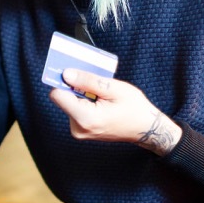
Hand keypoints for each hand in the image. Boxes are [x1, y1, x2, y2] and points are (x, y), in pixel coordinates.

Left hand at [49, 68, 181, 155]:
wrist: (145, 129)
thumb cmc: (135, 109)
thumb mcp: (114, 89)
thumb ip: (88, 81)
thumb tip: (66, 74)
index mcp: (85, 118)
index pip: (57, 95)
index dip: (64, 81)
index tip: (73, 71)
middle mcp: (78, 128)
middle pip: (63, 98)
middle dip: (76, 87)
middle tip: (95, 82)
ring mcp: (79, 131)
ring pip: (69, 103)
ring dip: (82, 94)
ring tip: (102, 94)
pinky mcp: (81, 130)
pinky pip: (75, 110)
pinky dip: (85, 102)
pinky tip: (100, 101)